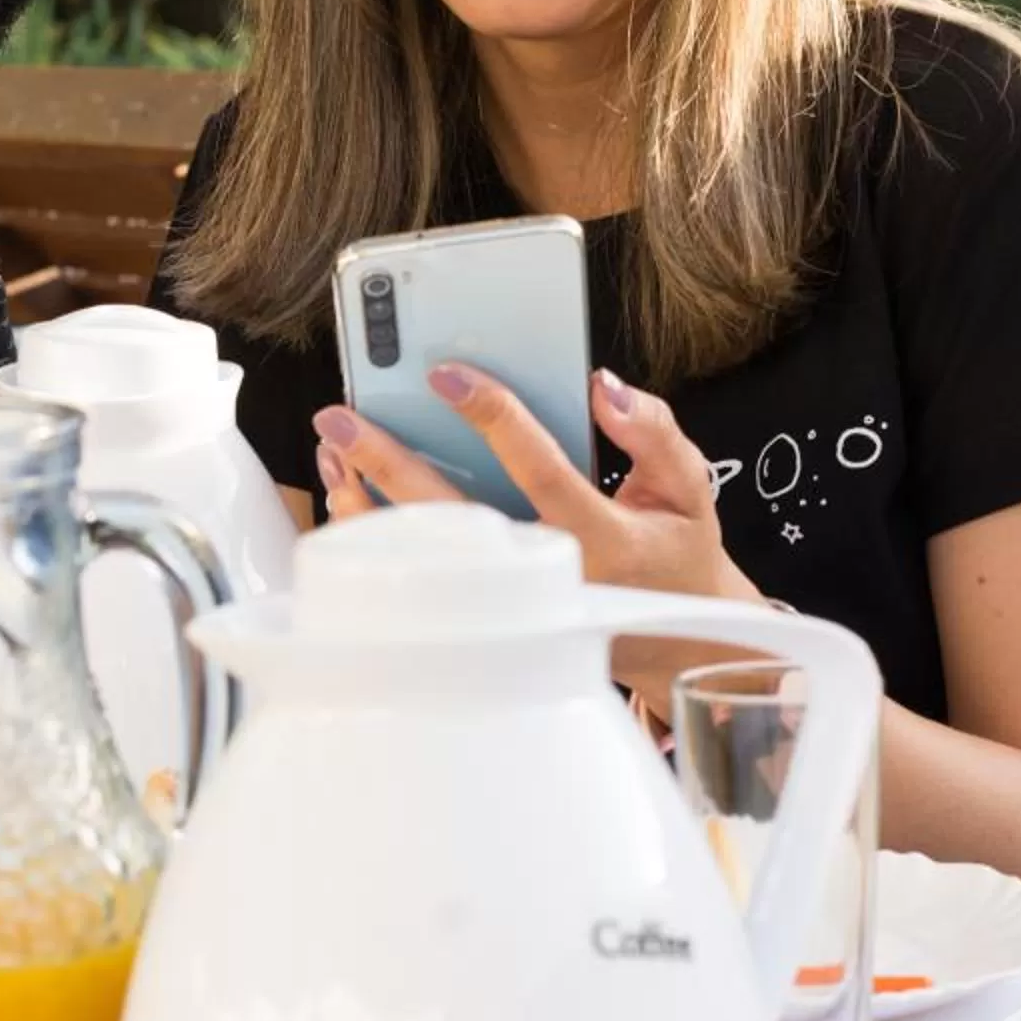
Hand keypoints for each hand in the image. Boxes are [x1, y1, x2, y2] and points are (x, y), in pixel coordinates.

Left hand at [311, 365, 762, 604]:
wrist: (674, 645)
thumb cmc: (675, 554)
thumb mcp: (689, 489)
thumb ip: (653, 431)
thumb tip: (602, 387)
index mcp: (603, 540)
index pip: (542, 472)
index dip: (494, 419)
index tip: (445, 374)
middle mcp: (549, 579)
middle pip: (456, 519)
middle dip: (390, 463)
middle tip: (339, 418)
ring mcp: (513, 608)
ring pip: (426, 560)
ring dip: (370, 507)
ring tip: (332, 454)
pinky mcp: (491, 622)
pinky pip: (422, 584)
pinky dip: (380, 542)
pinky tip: (351, 498)